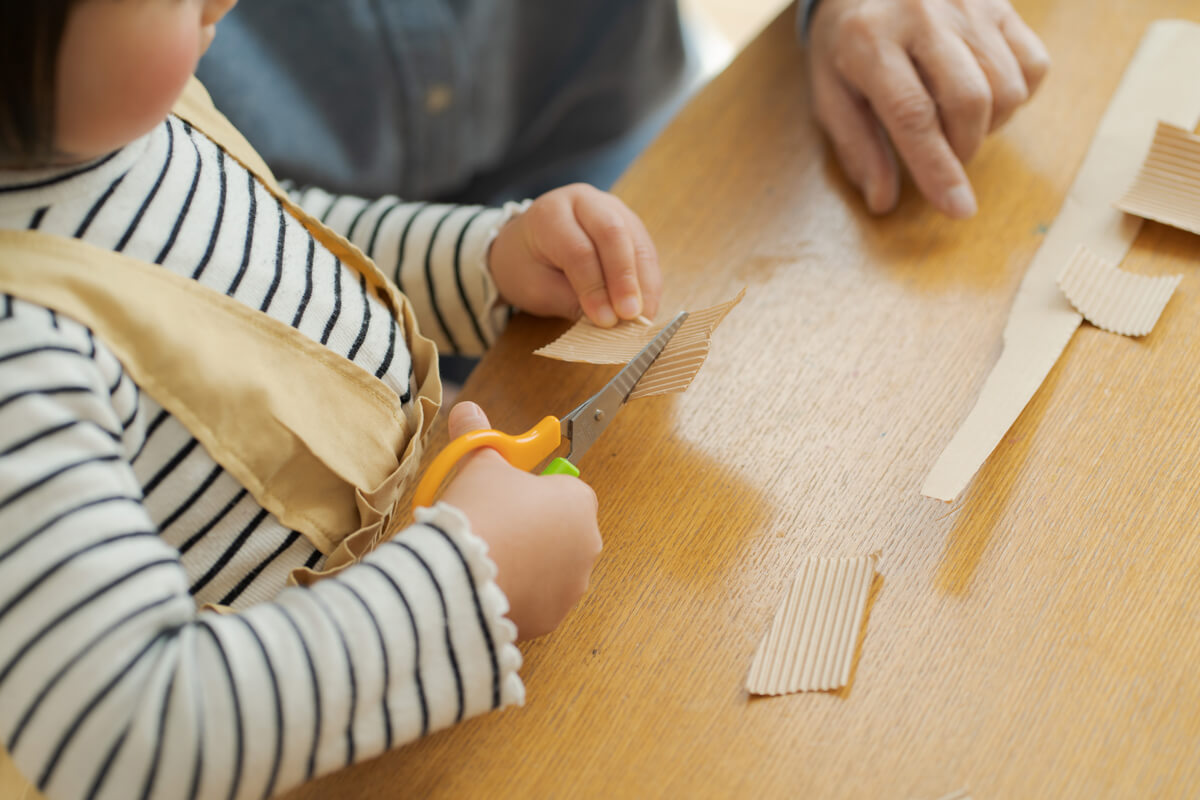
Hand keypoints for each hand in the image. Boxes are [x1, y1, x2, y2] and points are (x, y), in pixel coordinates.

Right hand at [438, 402, 602, 639]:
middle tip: (493, 523)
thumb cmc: (479, 512)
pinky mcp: (553, 618)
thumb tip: (467, 410)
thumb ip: (479, 436)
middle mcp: (587, 544)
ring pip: (551, 567)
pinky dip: (519, 593)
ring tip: (486, 554)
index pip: (566, 488)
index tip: (508, 493)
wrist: (461, 576)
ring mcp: (573, 586)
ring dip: (527, 562)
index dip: (534, 490)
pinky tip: (487, 583)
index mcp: (579, 501)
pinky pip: (538, 599)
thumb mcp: (478, 464)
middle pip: (560, 529)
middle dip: (532, 527)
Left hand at [488, 183, 661, 326]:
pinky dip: (649, 280)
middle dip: (625, 279)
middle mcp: (583, 201)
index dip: (594, 287)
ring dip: (644, 282)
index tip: (606, 320)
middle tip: (631, 315)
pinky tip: (647, 305)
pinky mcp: (630, 222)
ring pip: (636, 241)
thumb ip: (572, 302)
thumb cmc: (527, 267)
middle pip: (613, 235)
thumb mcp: (537, 289)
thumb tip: (611, 321)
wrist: (526, 245)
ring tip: (643, 316)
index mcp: (550, 213)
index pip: (578, 250)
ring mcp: (611, 207)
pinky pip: (646, 250)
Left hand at [807, 0, 1049, 217]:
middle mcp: (921, 14)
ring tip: (958, 124)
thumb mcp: (831, 95)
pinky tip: (985, 97)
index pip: (913, 116)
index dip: (938, 169)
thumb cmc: (846, 46)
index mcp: (869, 41)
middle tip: (947, 159)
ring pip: (1006, 86)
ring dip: (990, 126)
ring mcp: (967, 3)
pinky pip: (1033, 63)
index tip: (958, 209)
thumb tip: (883, 202)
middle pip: (969, 101)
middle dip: (964, 149)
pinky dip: (1017, 97)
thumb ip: (857, 148)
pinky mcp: (1000, 1)